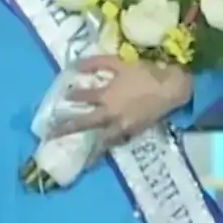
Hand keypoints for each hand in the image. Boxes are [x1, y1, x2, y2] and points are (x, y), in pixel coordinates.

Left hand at [50, 56, 191, 151]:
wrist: (171, 89)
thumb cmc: (145, 73)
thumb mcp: (119, 62)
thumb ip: (96, 63)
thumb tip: (75, 66)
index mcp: (106, 96)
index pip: (83, 97)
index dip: (73, 95)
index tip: (65, 96)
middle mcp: (111, 114)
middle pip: (85, 123)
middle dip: (67, 129)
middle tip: (50, 135)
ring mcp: (123, 126)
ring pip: (102, 140)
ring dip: (90, 149)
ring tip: (80, 160)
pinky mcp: (134, 132)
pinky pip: (118, 142)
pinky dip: (109, 148)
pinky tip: (103, 152)